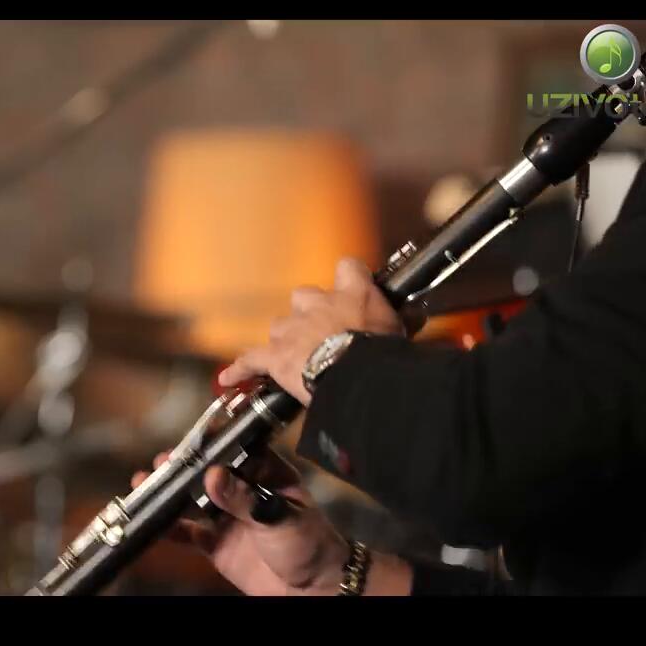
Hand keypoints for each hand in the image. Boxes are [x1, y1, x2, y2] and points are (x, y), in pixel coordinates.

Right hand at [131, 449, 349, 595]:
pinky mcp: (217, 544)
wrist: (315, 590)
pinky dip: (169, 527)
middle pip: (205, 472)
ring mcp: (227, 517)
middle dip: (180, 467)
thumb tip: (211, 476)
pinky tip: (152, 522)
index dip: (208, 444)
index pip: (233, 450)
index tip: (186, 443)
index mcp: (265, 473)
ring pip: (191, 500)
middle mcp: (242, 490)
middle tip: (161, 462)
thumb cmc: (310, 545)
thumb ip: (244, 498)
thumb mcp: (280, 516)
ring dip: (168, 493)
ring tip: (144, 484)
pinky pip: (189, 532)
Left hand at [218, 257, 403, 405]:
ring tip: (298, 361)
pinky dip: (241, 369)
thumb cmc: (385, 355)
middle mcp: (318, 303)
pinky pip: (251, 360)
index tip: (351, 285)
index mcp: (353, 293)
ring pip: (281, 327)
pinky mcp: (275, 355)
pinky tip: (229, 378)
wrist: (360, 377)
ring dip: (287, 340)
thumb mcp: (400, 330)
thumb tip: (417, 317)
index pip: (348, 268)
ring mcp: (293, 328)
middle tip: (324, 335)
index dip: (349, 278)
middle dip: (310, 314)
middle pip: (305, 297)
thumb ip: (400, 319)